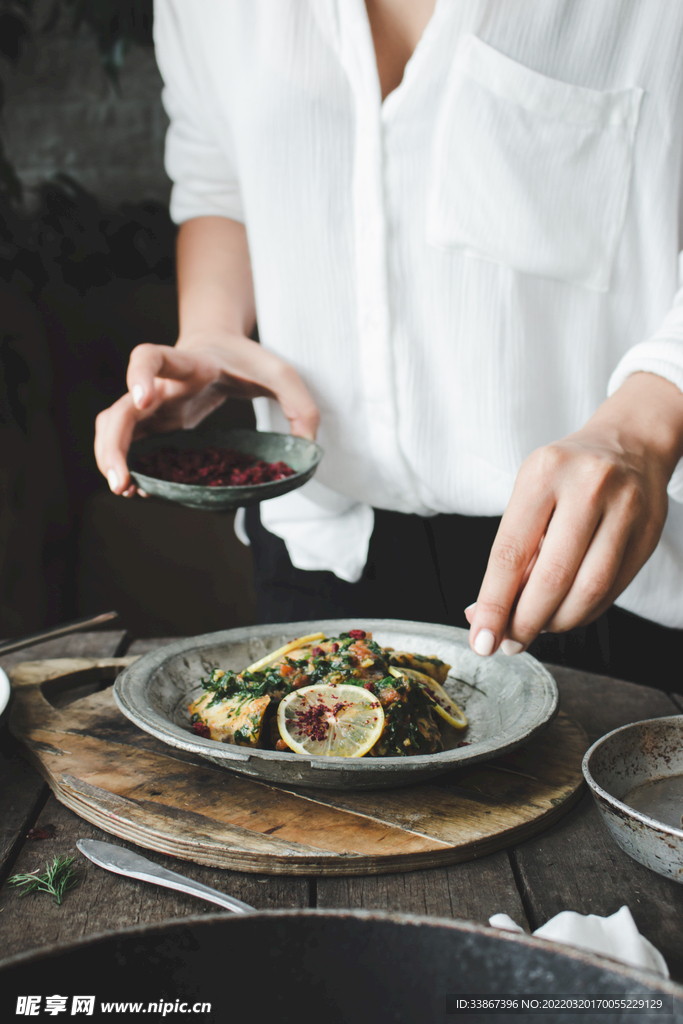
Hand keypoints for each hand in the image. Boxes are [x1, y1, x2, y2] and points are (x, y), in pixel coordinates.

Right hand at [94, 332, 319, 495]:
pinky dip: (125, 466)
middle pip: (119, 409)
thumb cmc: (246, 360)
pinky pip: (127, 443)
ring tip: (127, 490)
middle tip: (122, 481)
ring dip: (110, 459)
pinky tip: (137, 489)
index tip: (143, 399)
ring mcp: (152, 406)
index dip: (139, 375)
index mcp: (187, 365)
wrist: (218, 345)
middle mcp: (160, 386)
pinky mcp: (153, 423)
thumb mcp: (281, 375)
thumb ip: (301, 406)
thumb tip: (309, 448)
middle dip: (112, 445)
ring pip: (113, 428)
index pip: (150, 357)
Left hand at [466, 373, 682, 655]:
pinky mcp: (648, 533)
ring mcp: (625, 509)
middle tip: (509, 642)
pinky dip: (583, 612)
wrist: (630, 442)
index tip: (481, 640)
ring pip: (588, 590)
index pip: (510, 552)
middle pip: (552, 578)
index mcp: (543, 473)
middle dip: (525, 622)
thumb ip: (511, 552)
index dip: (493, 604)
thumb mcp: (530, 494)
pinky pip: (612, 590)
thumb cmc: (566, 475)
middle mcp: (587, 487)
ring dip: (556, 623)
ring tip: (536, 629)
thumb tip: (482, 615)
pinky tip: (566, 613)